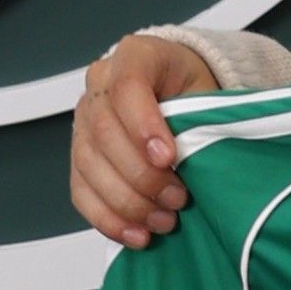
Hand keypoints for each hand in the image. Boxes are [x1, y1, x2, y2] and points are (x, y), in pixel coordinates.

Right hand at [70, 34, 216, 246]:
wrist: (186, 96)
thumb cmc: (198, 92)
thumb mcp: (209, 93)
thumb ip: (199, 119)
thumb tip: (198, 159)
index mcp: (136, 56)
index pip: (127, 88)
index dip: (144, 126)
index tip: (170, 157)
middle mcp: (101, 85)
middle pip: (104, 132)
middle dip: (142, 174)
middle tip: (177, 198)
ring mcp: (85, 120)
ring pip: (90, 165)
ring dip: (128, 202)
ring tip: (164, 220)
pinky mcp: (81, 156)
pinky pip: (81, 191)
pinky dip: (108, 218)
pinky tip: (136, 233)